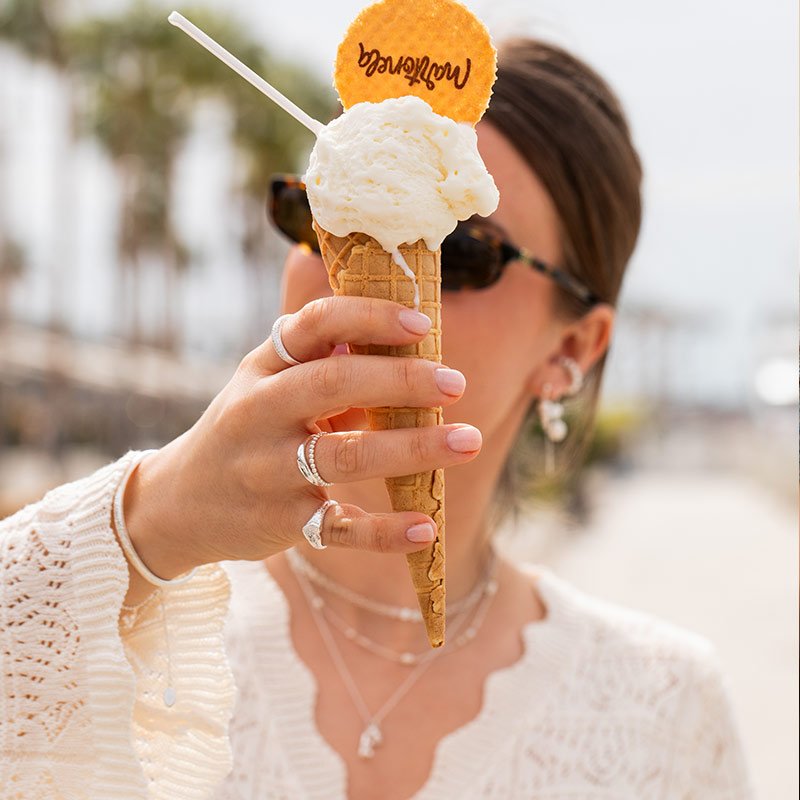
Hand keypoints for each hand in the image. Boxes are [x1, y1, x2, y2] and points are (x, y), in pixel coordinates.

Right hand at [122, 296, 481, 586]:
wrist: (179, 503)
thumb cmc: (246, 431)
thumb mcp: (268, 386)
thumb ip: (323, 365)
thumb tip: (402, 345)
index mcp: (262, 369)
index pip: (314, 325)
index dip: (369, 317)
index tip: (421, 323)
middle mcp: (259, 413)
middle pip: (334, 384)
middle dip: (403, 381)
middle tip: (456, 383)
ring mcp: (267, 471)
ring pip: (345, 456)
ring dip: (413, 448)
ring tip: (467, 443)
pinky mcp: (280, 523)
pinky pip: (338, 528)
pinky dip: (384, 532)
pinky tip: (426, 527)